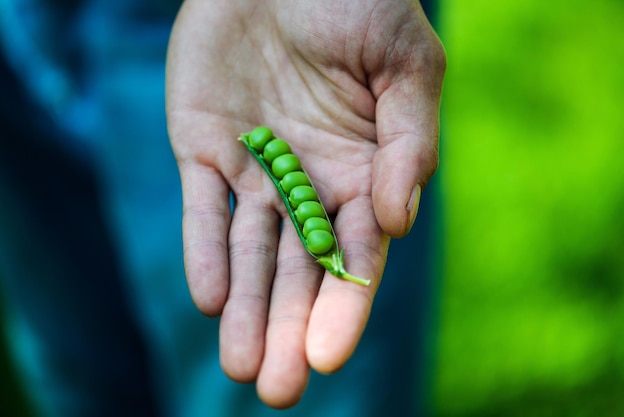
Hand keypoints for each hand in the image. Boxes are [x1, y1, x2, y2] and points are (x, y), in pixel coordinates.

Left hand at [166, 0, 444, 408]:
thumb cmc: (358, 3)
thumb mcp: (405, 63)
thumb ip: (409, 143)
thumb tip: (395, 222)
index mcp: (365, 172)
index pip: (356, 254)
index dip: (343, 304)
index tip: (325, 355)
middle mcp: (310, 182)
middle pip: (300, 269)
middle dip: (288, 326)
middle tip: (276, 388)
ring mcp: (255, 169)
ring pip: (250, 252)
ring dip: (245, 307)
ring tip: (240, 364)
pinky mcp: (204, 149)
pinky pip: (203, 209)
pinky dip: (205, 250)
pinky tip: (210, 298)